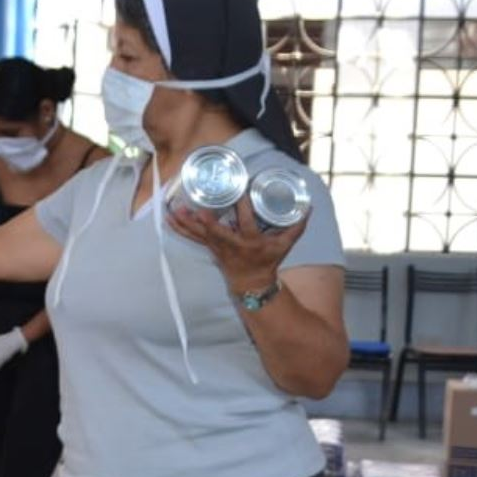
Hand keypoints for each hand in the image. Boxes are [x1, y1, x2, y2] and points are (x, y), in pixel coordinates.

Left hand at [170, 197, 307, 295]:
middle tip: (196, 208)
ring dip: (186, 223)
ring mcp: (217, 247)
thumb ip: (296, 226)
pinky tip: (168, 217)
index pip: (247, 223)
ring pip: (199, 234)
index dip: (243, 209)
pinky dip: (179, 227)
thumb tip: (309, 206)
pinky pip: (191, 236)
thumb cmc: (268, 261)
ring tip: (174, 209)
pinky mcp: (209, 247)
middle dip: (206, 221)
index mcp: (250, 241)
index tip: (240, 194)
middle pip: (216, 232)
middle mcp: (231, 244)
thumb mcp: (285, 246)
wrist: (251, 283)